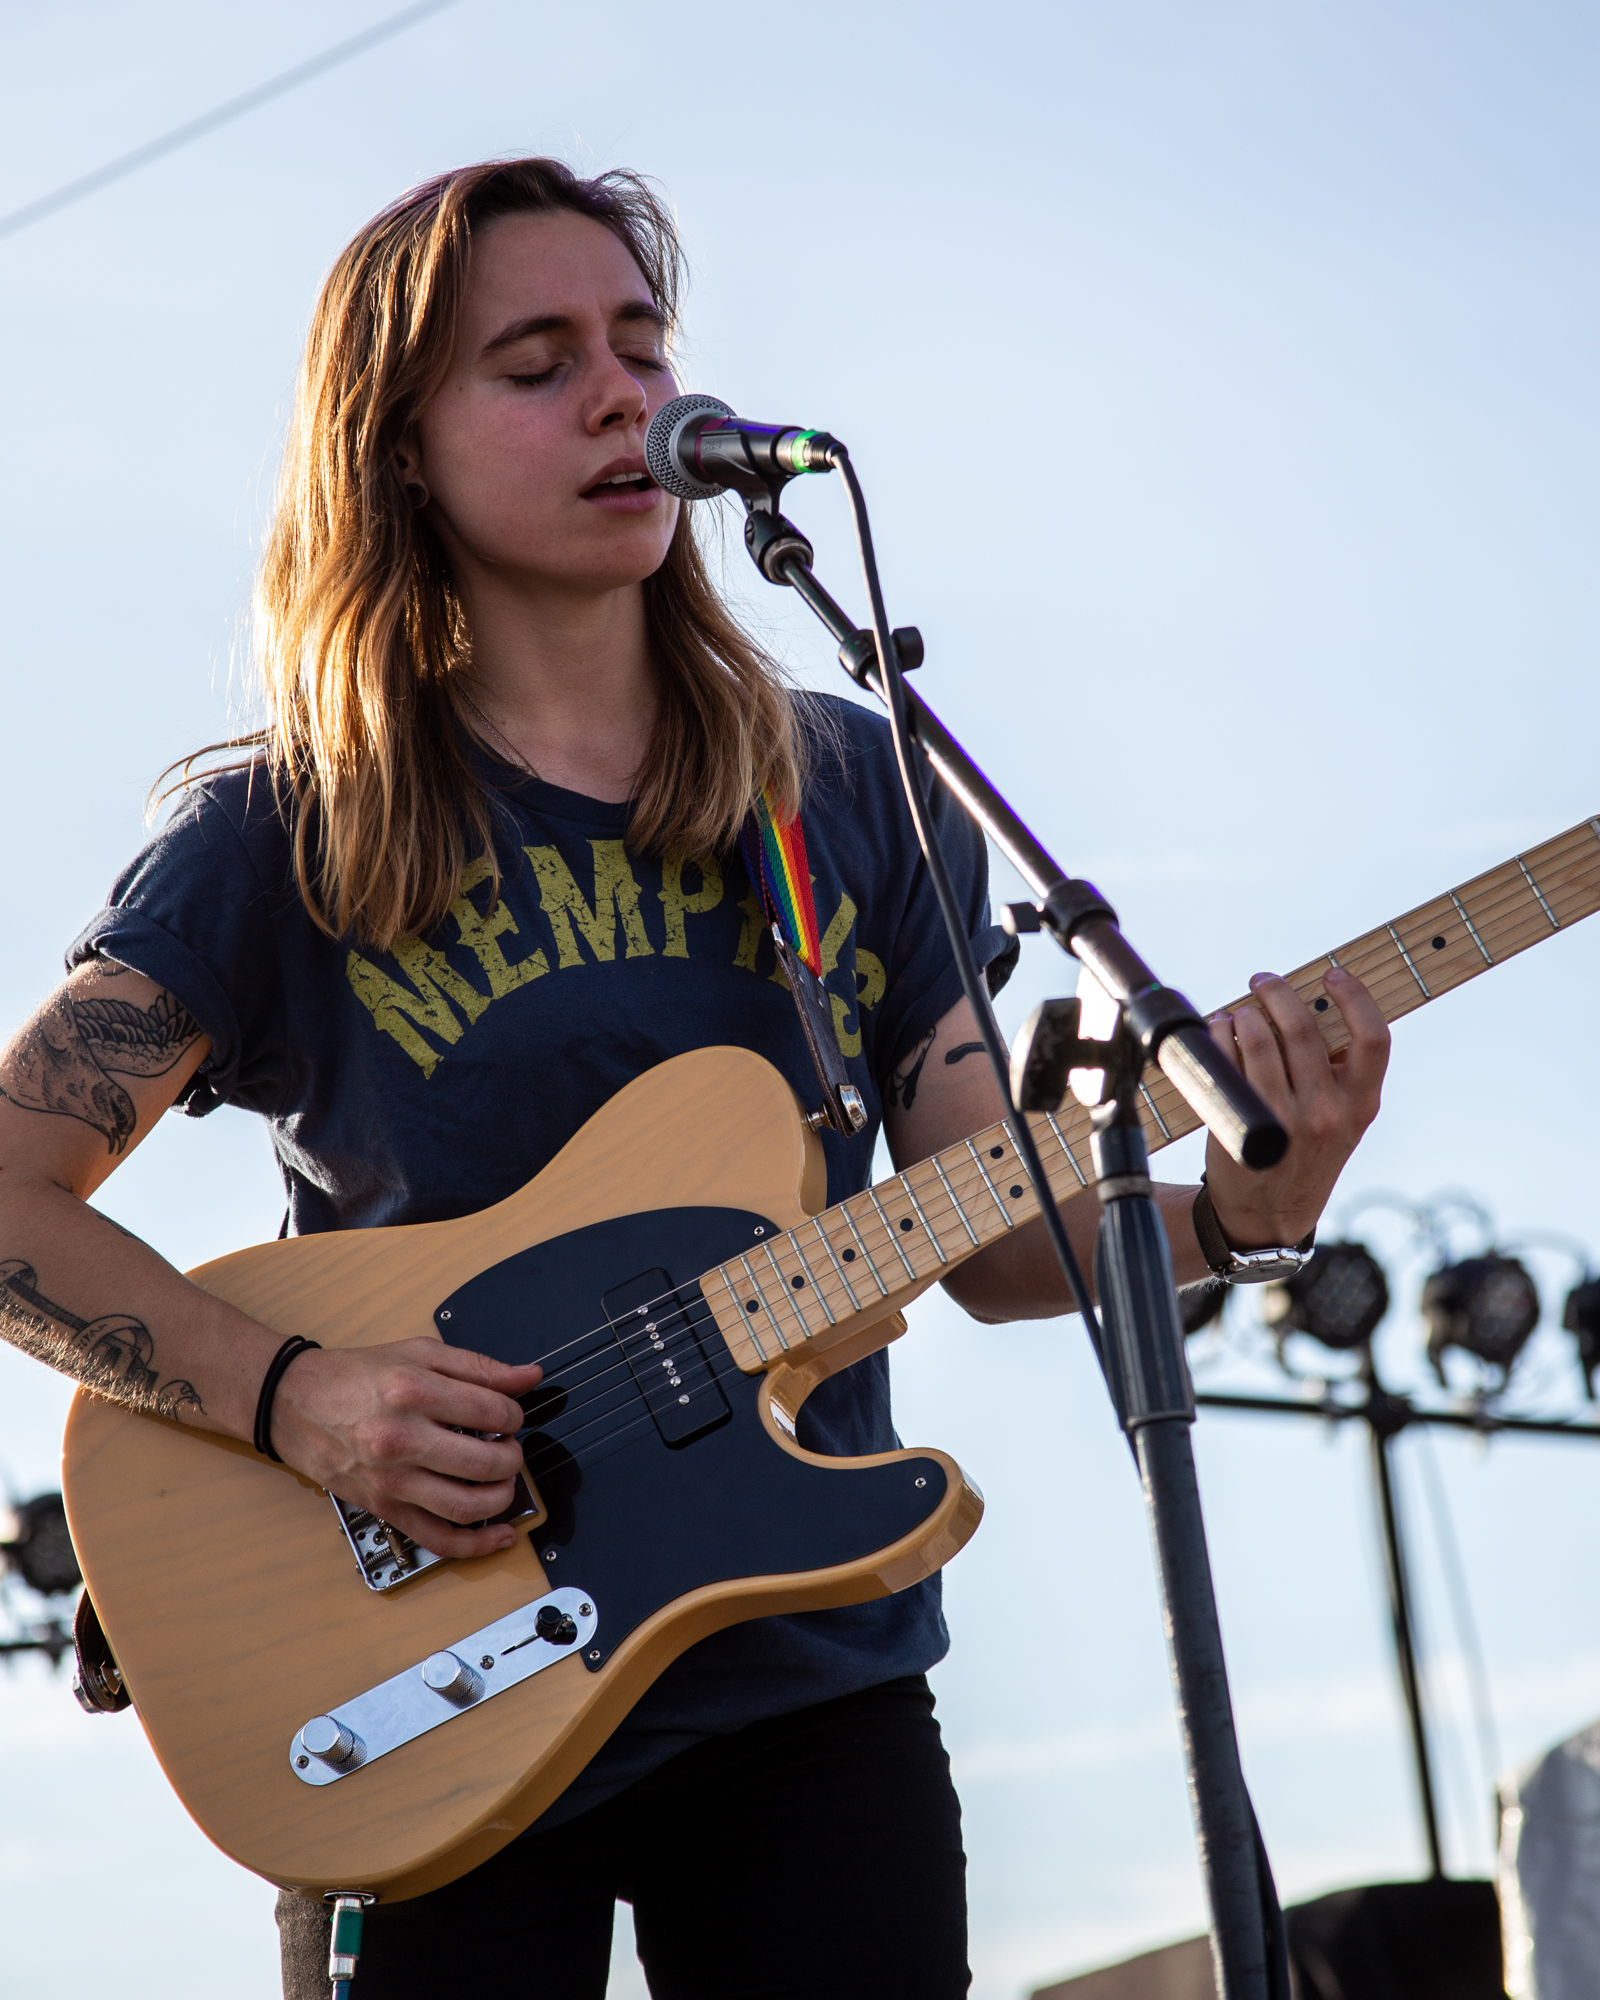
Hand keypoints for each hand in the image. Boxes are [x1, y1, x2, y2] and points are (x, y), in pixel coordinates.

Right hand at [270, 1338, 543, 1557]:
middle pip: (486, 1462)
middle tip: (510, 1447)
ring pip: (467, 1506)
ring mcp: (391, 1480)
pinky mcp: (383, 1508)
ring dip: (502, 1498)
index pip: (493, 1412)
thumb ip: (478, 1366)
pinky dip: (475, 1545)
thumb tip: (529, 1377)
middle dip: (513, 1456)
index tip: (510, 1415)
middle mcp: (401, 1439)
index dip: (513, 1414)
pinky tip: (499, 1536)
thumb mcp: (418, 1353)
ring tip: (503, 1482)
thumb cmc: (354, 1376)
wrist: (293, 1403)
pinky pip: (436, 1538)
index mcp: (414, 1391)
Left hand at [1202, 967, 1388, 1251]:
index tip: (1334, 974)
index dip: (1356, 997)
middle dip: (1278, 993)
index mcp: (1362, 1104)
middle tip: (1263, 980)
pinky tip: (1218, 1032)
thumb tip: (1315, 1008)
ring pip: (1260, 1041)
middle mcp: (1327, 1112)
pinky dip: (1220, 1037)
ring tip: (1237, 1012)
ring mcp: (1284, 1121)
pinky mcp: (1245, 1126)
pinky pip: (1229, 1064)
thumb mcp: (1342, 1121)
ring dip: (1244, 1014)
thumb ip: (1338, 1074)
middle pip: (1303, 1029)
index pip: (1373, 1038)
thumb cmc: (1306, 1156)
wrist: (1268, 1215)